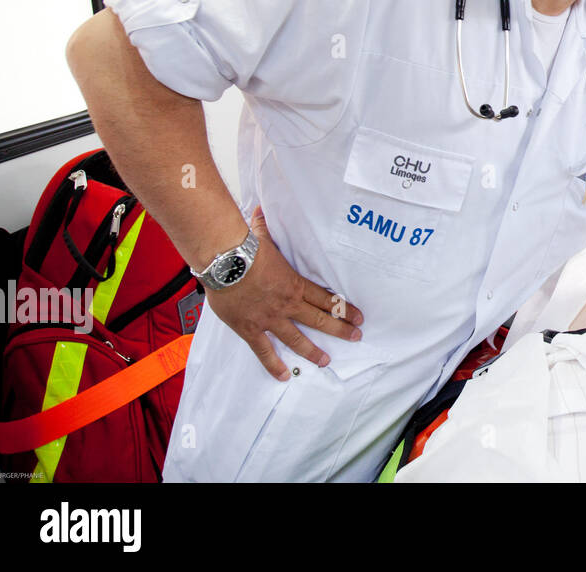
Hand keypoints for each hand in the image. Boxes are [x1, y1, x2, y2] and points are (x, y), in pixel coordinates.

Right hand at [205, 206, 364, 380]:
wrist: (226, 261)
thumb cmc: (244, 248)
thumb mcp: (261, 237)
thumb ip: (264, 228)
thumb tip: (261, 209)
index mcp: (295, 283)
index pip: (326, 298)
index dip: (344, 308)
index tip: (358, 316)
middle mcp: (288, 303)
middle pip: (321, 318)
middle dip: (341, 329)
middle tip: (356, 337)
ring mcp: (271, 317)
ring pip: (298, 338)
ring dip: (313, 350)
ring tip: (326, 360)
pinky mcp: (251, 328)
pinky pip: (265, 350)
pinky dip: (274, 364)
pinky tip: (285, 375)